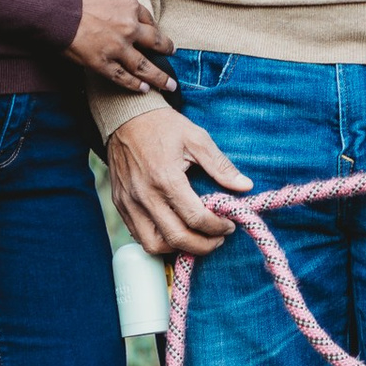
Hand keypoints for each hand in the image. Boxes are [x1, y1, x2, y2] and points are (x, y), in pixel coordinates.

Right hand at [65, 0, 176, 95]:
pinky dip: (135, 85)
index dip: (153, 28)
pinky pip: (123, 78)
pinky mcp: (103, 63)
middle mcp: (129, 28)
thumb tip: (125, 16)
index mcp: (130, 7)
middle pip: (155, 42)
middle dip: (167, 49)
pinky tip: (144, 90)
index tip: (156, 35)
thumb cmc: (77, 0)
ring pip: (144, 66)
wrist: (57, 11)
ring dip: (159, 78)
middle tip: (172, 53)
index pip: (149, 20)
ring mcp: (117, 48)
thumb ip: (119, 7)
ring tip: (170, 85)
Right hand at [107, 105, 251, 257]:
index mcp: (166, 178)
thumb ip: (221, 166)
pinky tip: (174, 231)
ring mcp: (129, 202)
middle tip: (217, 240)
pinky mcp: (120, 204)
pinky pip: (138, 234)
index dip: (217, 228)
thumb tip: (245, 186)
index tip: (228, 225)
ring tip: (195, 238)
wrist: (125, 117)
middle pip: (176, 238)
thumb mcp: (197, 138)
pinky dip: (158, 240)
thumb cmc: (163, 126)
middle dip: (203, 245)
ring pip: (153, 244)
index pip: (195, 218)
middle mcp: (145, 195)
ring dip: (178, 248)